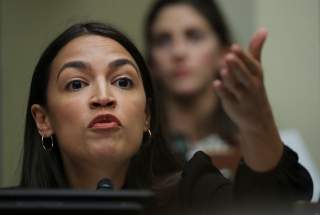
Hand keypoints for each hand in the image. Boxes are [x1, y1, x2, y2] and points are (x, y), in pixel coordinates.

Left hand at [213, 28, 282, 171]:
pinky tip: (216, 84)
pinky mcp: (233, 106)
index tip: (234, 46)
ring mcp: (242, 97)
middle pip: (244, 76)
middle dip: (237, 66)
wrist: (257, 119)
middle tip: (228, 56)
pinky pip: (227, 98)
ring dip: (229, 78)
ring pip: (235, 87)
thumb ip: (255, 51)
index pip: (251, 65)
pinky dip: (222, 91)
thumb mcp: (257, 71)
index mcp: (256, 76)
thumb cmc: (255, 88)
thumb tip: (263, 29)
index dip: (243, 56)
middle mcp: (251, 86)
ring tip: (223, 70)